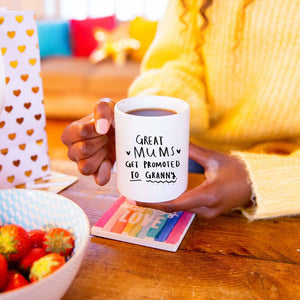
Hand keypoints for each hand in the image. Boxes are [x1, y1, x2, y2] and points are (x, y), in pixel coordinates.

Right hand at [61, 98, 115, 185]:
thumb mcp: (106, 106)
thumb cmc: (110, 118)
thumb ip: (102, 109)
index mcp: (70, 134)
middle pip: (81, 151)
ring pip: (86, 167)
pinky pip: (99, 179)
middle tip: (105, 137)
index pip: (77, 134)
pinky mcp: (98, 173)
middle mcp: (73, 151)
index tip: (102, 127)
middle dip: (99, 142)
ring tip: (106, 147)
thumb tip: (100, 127)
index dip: (94, 130)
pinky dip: (105, 172)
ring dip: (101, 155)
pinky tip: (109, 161)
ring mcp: (83, 164)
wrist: (124, 131)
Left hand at [136, 143, 251, 217]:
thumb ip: (193, 151)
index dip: (155, 203)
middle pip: (175, 208)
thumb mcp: (214, 158)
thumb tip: (175, 141)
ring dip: (165, 202)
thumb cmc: (238, 171)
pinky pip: (188, 208)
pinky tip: (167, 193)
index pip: (175, 204)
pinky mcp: (209, 211)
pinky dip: (176, 202)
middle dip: (156, 202)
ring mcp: (208, 213)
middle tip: (139, 192)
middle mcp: (207, 208)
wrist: (256, 185)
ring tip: (149, 191)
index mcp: (208, 195)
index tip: (139, 200)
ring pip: (181, 209)